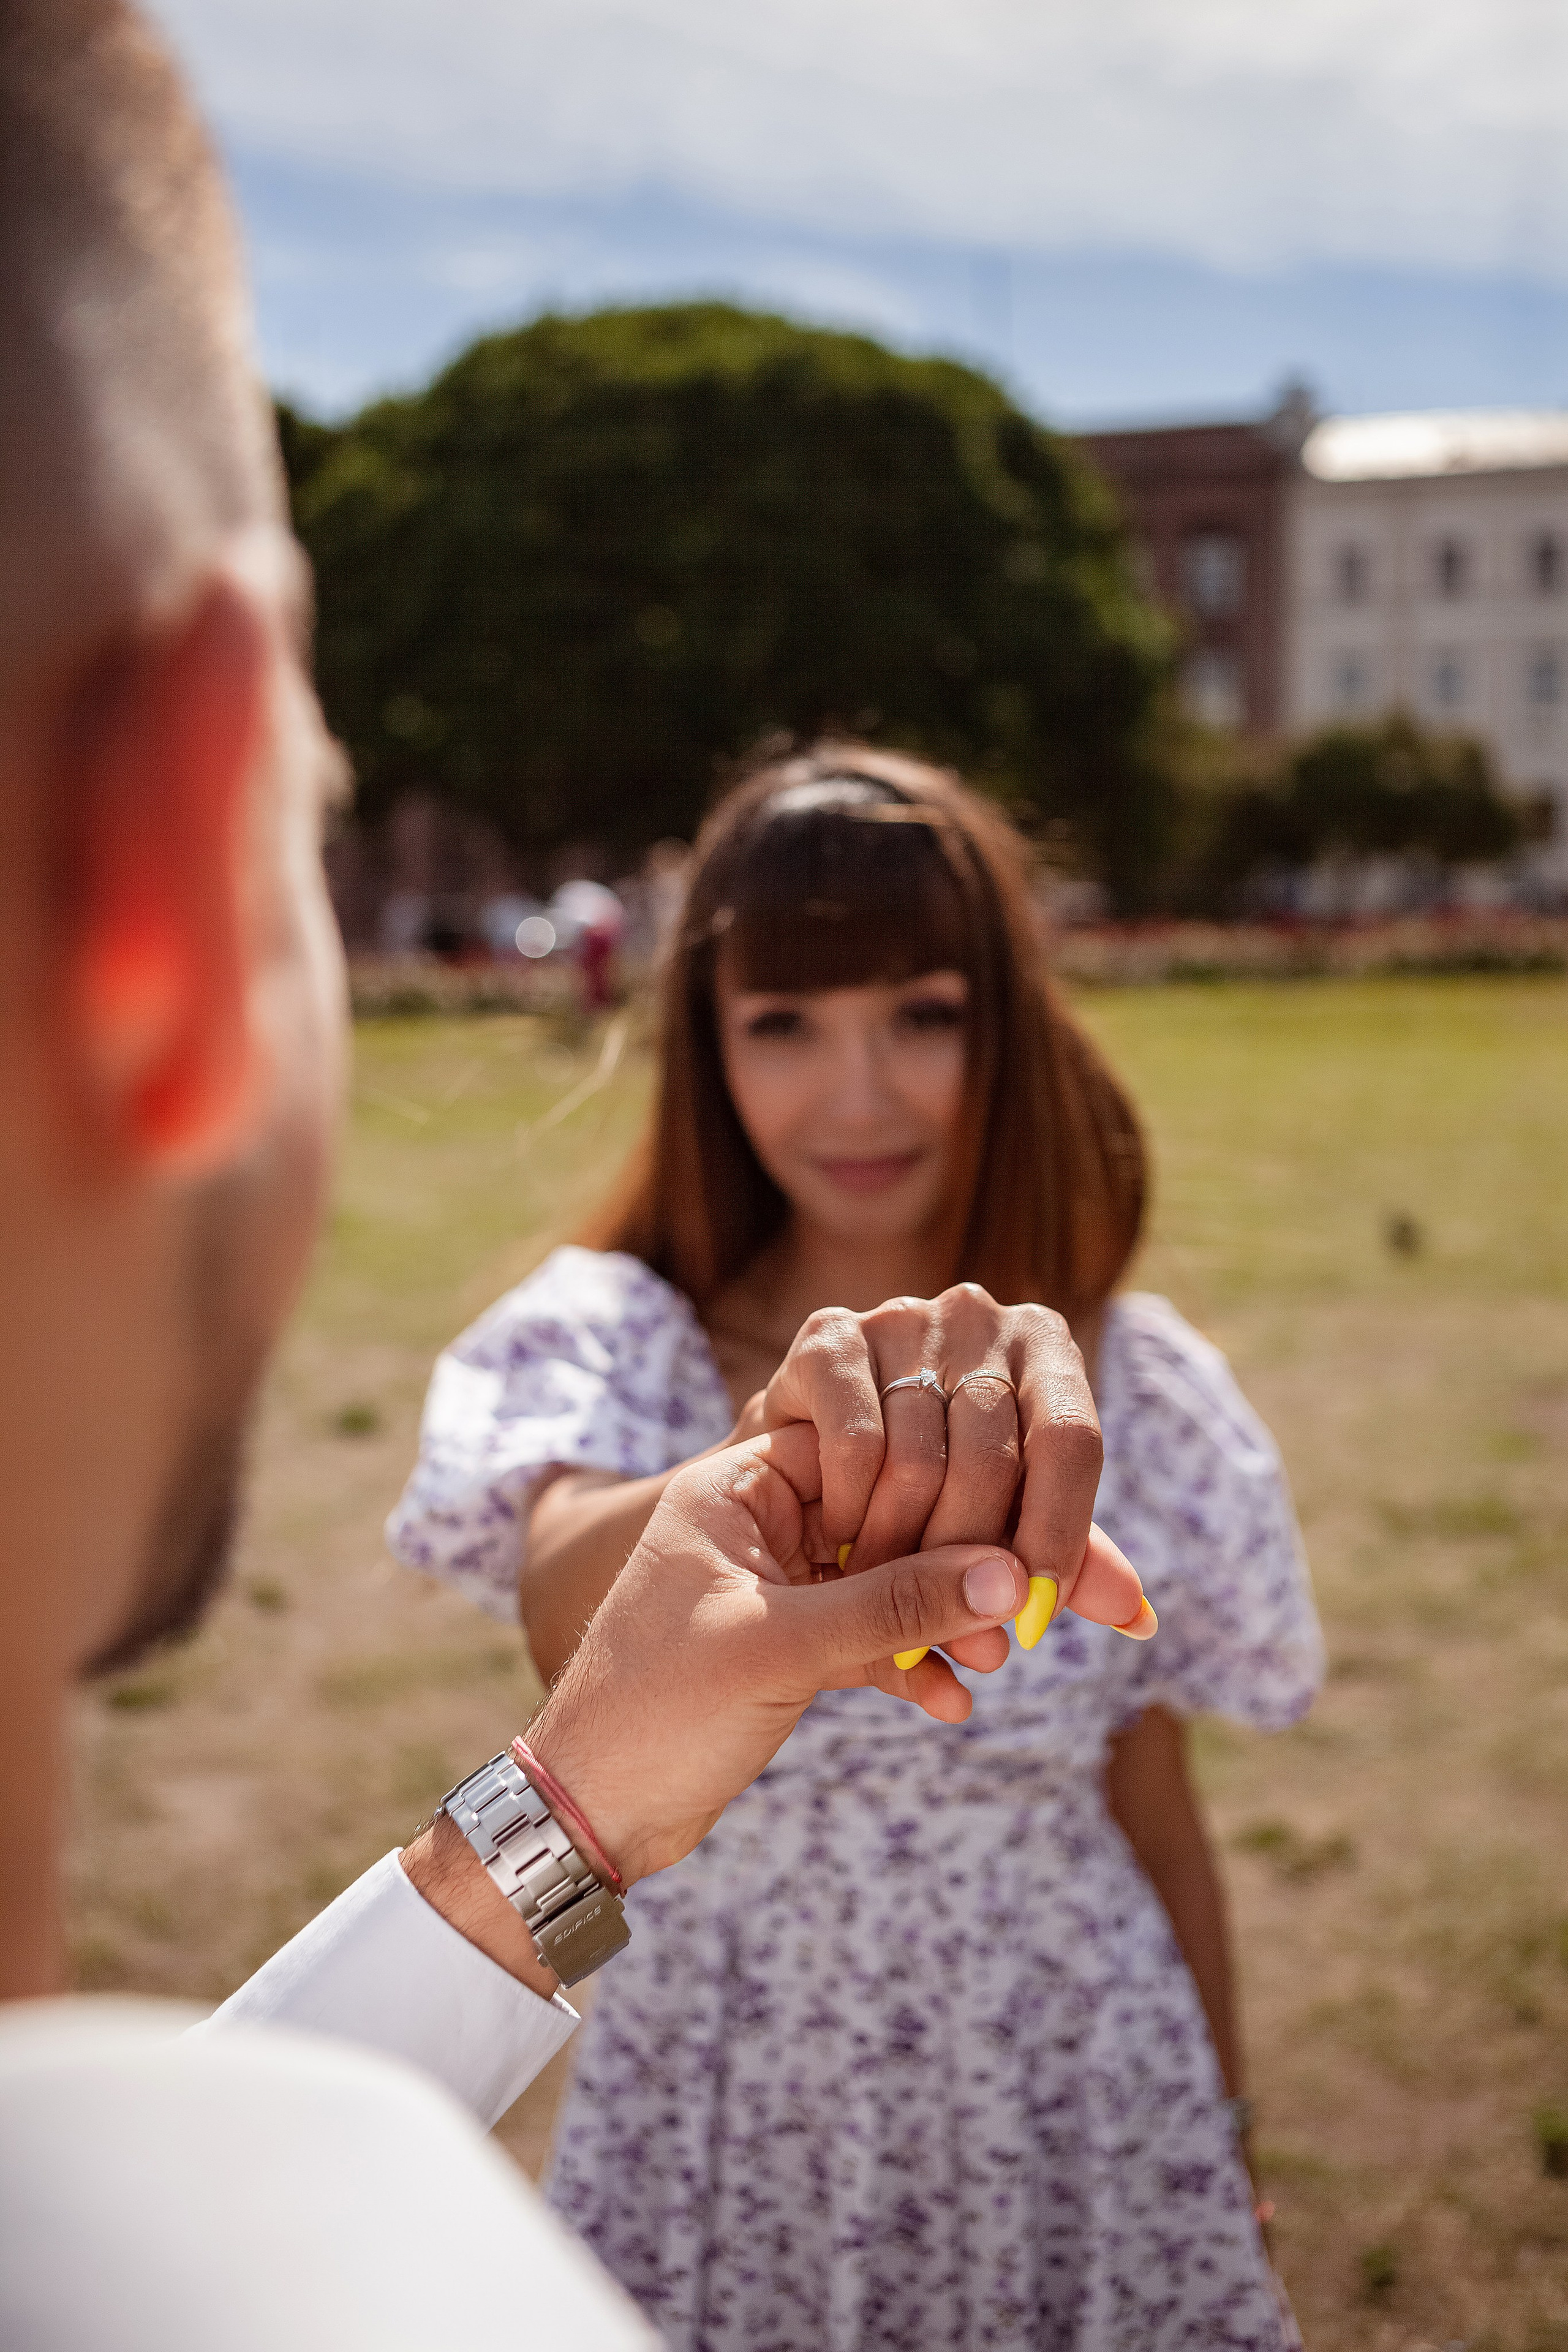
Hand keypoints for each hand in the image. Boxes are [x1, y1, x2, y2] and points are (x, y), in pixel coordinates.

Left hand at [525, 1423, 1031, 1884]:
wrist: (592, 1812)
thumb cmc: (658, 1707)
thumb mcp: (782, 1646)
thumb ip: (894, 1604)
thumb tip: (1006, 1574)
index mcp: (738, 1489)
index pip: (857, 1443)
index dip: (928, 1474)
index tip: (993, 1515)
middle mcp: (759, 1525)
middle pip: (883, 1512)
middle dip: (951, 1561)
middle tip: (1016, 1599)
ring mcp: (776, 1588)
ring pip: (885, 1581)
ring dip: (940, 1620)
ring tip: (992, 1662)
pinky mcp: (790, 1648)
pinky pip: (871, 1639)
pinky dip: (910, 1665)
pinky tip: (951, 1702)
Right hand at [755, 1285, 1148, 1662]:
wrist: (813, 1446)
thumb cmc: (934, 1483)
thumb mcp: (1008, 1514)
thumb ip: (1069, 1556)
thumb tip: (1140, 1618)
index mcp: (1044, 1345)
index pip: (1072, 1441)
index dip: (1058, 1537)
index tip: (1032, 1619)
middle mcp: (979, 1316)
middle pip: (994, 1458)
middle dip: (974, 1565)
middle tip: (960, 1634)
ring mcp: (902, 1319)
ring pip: (920, 1462)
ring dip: (904, 1558)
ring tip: (897, 1611)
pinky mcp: (829, 1336)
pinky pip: (856, 1445)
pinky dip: (855, 1517)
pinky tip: (848, 1554)